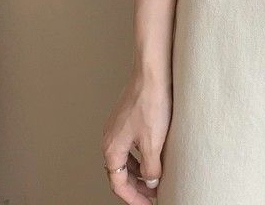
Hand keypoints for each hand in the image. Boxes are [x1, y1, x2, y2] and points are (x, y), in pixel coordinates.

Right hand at [101, 68, 171, 202]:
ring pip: (125, 158)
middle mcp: (110, 138)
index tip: (149, 204)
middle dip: (136, 186)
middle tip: (153, 194)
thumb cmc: (151, 102)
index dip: (134, 197)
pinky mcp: (127, 117)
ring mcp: (117, 127)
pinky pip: (130, 145)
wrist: (152, 72)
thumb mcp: (153, 141)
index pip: (119, 183)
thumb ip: (151, 167)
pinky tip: (153, 154)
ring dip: (138, 171)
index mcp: (112, 148)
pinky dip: (139, 156)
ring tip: (155, 178)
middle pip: (120, 172)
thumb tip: (151, 181)